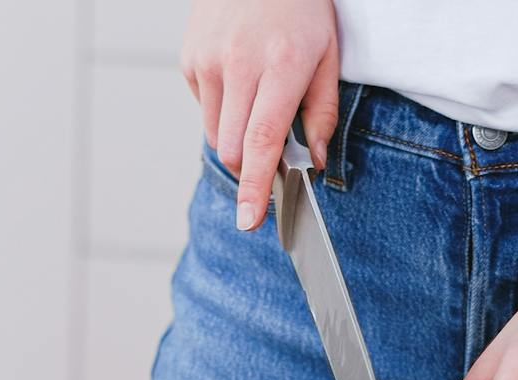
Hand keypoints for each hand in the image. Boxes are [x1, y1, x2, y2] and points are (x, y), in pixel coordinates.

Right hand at [182, 0, 339, 231]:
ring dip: (235, 136)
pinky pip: (204, 108)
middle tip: (270, 153)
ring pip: (215, 134)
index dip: (255, 187)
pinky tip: (238, 77)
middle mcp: (240, 64)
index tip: (249, 220)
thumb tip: (313, 162)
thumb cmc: (300, 9)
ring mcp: (208, 61)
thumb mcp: (328, 55)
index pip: (262, 141)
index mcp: (282, 65)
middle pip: (232, 149)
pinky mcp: (189, 59)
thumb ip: (323, 113)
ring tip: (256, 97)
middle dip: (249, 166)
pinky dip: (221, 108)